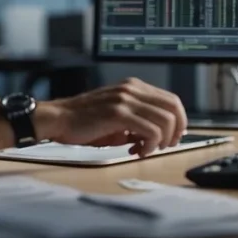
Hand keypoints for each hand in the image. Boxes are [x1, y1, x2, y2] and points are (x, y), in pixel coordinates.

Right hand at [36, 78, 186, 157]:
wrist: (59, 119)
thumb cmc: (85, 122)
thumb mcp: (117, 118)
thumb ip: (139, 122)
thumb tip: (160, 137)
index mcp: (133, 87)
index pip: (171, 100)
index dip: (179, 121)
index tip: (173, 137)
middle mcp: (132, 89)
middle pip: (173, 107)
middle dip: (175, 131)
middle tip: (164, 146)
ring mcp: (125, 99)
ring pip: (165, 120)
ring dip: (161, 141)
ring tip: (145, 149)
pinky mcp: (118, 113)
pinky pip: (150, 130)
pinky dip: (149, 145)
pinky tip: (135, 151)